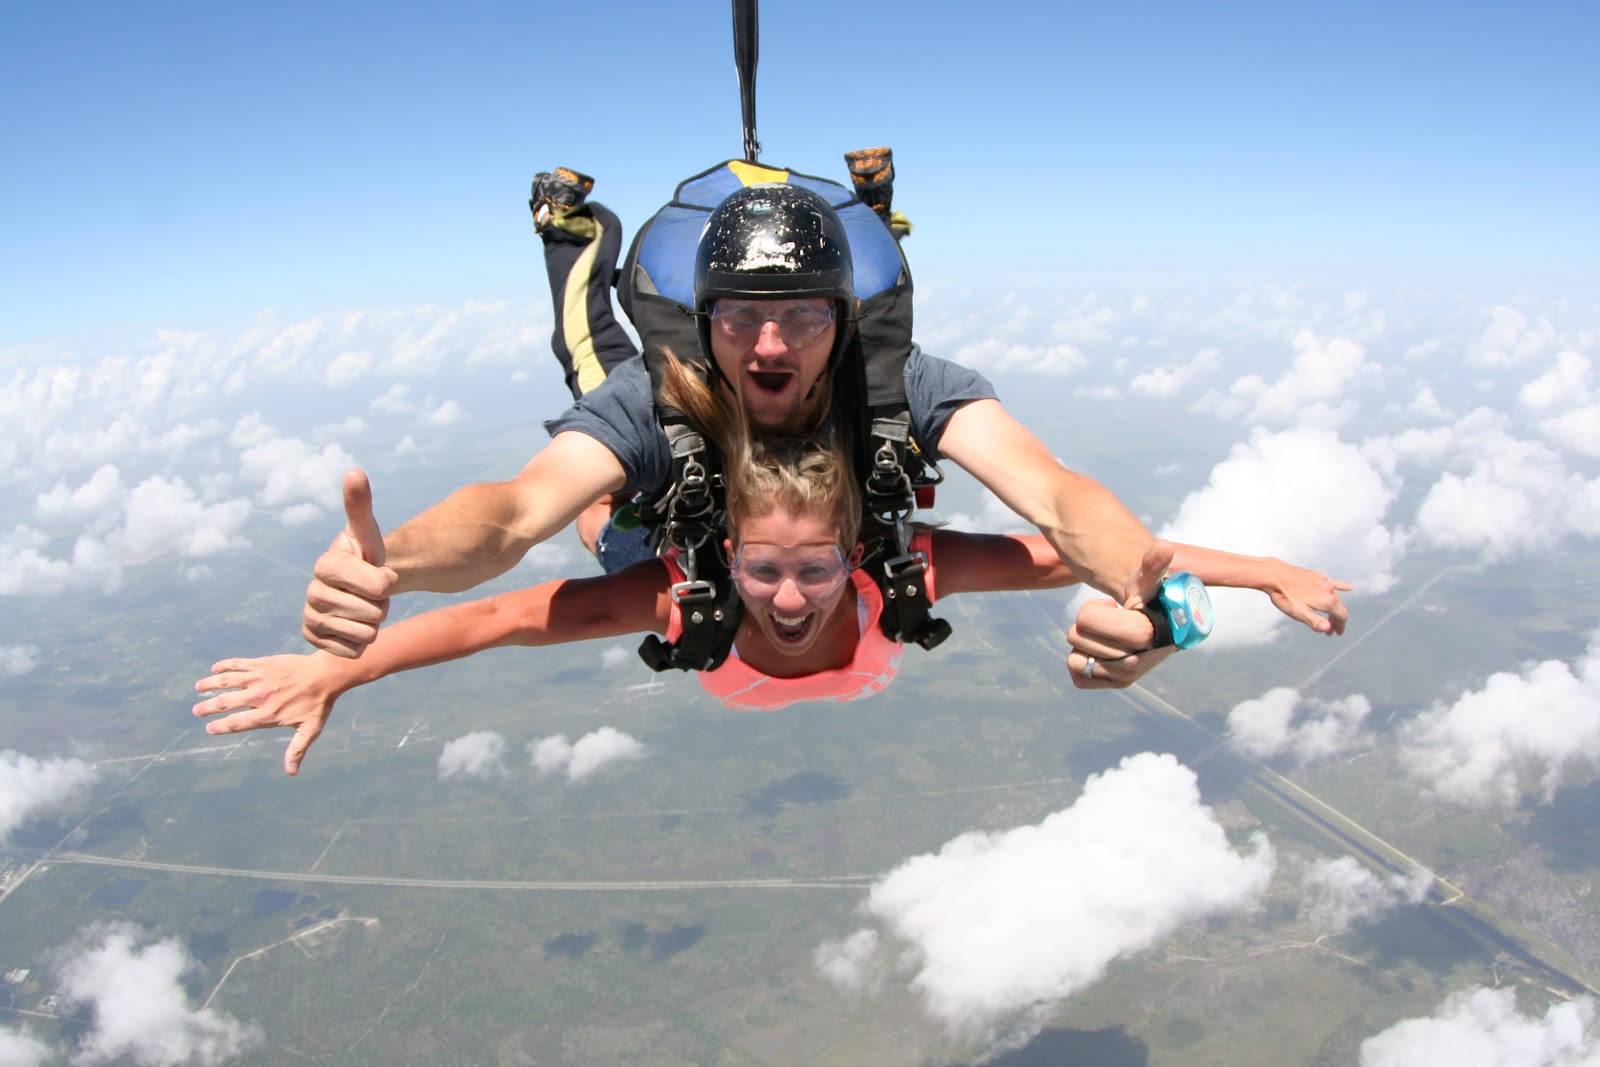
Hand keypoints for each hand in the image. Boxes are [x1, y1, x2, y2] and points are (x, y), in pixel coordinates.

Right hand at [194, 655, 341, 775]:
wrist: (326, 674)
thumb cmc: (319, 704)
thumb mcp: (309, 730)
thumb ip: (296, 750)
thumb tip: (291, 773)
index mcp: (267, 715)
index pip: (234, 723)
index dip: (218, 727)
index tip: (209, 728)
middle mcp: (258, 697)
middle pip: (224, 703)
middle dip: (207, 707)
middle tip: (197, 710)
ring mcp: (259, 678)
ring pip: (226, 681)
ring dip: (209, 684)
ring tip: (198, 688)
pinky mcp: (262, 664)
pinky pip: (238, 664)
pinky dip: (224, 666)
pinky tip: (215, 669)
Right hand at [303, 470, 397, 657]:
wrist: (356, 585)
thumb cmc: (365, 555)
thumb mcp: (367, 532)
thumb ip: (360, 505)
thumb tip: (354, 472)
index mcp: (326, 565)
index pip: (381, 586)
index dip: (388, 582)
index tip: (376, 572)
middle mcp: (312, 593)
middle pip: (375, 613)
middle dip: (381, 604)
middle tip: (370, 593)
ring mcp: (311, 618)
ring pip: (366, 635)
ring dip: (372, 623)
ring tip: (362, 606)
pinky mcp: (314, 641)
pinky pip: (354, 652)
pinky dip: (361, 643)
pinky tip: (351, 625)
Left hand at [1065, 540, 1179, 688]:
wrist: (1161, 627)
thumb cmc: (1151, 600)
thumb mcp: (1148, 582)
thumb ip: (1152, 566)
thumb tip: (1165, 545)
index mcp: (1144, 634)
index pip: (1086, 619)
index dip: (1097, 611)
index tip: (1115, 606)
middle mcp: (1136, 662)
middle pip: (1076, 634)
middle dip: (1089, 621)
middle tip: (1113, 618)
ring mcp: (1124, 676)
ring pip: (1074, 658)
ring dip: (1085, 643)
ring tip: (1109, 635)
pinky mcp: (1112, 685)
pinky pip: (1077, 674)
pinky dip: (1083, 661)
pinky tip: (1102, 652)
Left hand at [1264, 561, 1351, 634]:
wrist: (1275, 575)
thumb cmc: (1285, 596)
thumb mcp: (1298, 613)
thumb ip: (1314, 622)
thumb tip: (1328, 628)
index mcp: (1327, 601)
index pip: (1342, 616)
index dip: (1340, 626)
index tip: (1336, 634)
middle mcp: (1329, 590)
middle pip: (1339, 608)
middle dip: (1336, 620)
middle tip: (1329, 630)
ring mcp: (1324, 582)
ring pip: (1336, 597)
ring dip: (1335, 608)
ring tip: (1330, 616)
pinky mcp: (1318, 576)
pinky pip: (1334, 583)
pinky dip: (1342, 587)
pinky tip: (1349, 587)